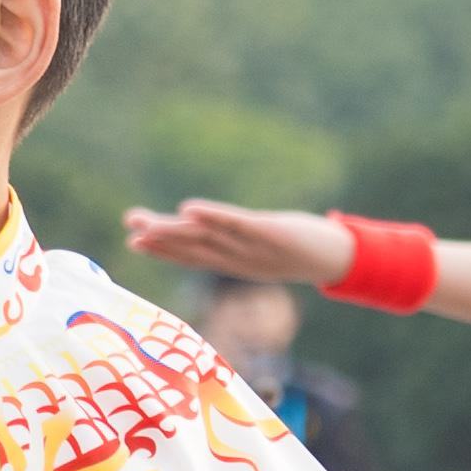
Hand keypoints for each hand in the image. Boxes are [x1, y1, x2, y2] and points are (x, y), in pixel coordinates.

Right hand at [121, 199, 350, 286]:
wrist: (341, 258)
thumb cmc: (301, 248)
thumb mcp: (268, 247)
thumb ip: (244, 242)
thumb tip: (227, 233)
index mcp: (236, 262)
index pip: (194, 257)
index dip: (163, 250)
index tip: (133, 240)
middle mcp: (239, 260)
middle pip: (193, 249)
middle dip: (159, 238)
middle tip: (129, 228)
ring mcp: (252, 248)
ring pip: (206, 238)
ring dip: (174, 230)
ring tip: (145, 220)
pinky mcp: (270, 233)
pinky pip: (236, 225)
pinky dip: (212, 218)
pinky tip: (188, 208)